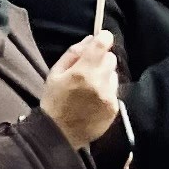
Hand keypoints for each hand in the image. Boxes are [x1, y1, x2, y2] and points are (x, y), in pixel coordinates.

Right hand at [48, 31, 126, 148]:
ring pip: (114, 74)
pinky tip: (94, 97)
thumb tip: (89, 39)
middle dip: (101, 59)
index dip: (104, 38)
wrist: (61, 132)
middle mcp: (99, 82)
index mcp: (82, 72)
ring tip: (91, 84)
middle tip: (89, 66)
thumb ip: (73, 54)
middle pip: (111, 59)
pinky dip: (107, 89)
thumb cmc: (53, 99)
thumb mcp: (54, 73)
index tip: (103, 36)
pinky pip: (114, 90)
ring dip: (105, 75)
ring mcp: (109, 96)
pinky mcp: (115, 107)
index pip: (102, 46)